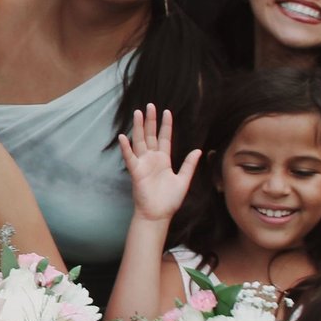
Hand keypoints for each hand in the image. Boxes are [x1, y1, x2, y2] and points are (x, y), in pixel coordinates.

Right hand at [116, 104, 200, 223]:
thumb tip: (198, 150)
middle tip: (150, 105)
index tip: (167, 112)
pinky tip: (122, 137)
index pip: (164, 138)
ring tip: (137, 113)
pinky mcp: (136, 172)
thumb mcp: (183, 180)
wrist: (158, 214)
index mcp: (163, 160)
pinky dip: (125, 148)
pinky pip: (130, 157)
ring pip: (140, 141)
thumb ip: (189, 165)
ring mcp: (143, 164)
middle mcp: (152, 159)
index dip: (166, 125)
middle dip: (150, 121)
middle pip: (150, 135)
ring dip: (138, 127)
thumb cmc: (169, 200)